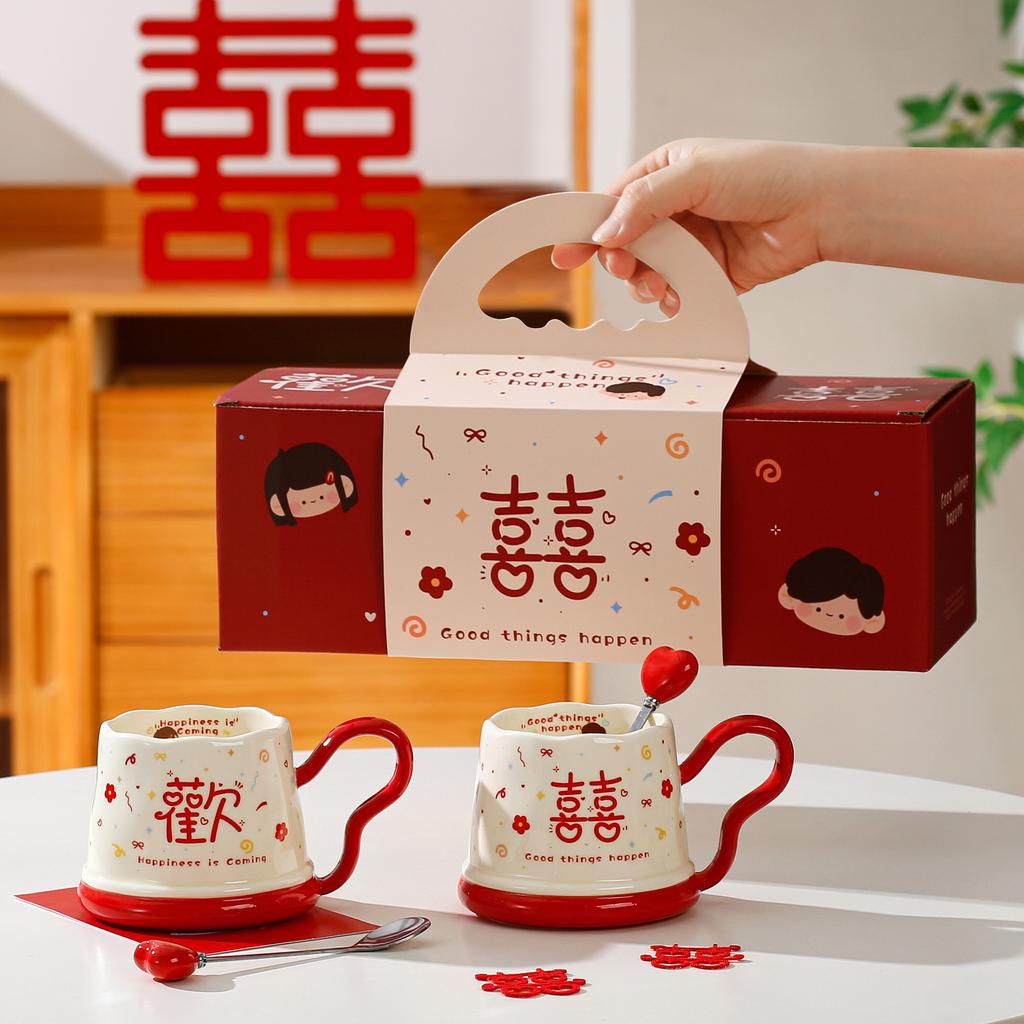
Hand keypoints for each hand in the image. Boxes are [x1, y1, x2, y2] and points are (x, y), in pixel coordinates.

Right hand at [552, 139, 833, 311]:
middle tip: (628, 269)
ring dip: (646, 284)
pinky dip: (672, 300)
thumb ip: (645, 202)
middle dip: (621, 261)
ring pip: (647, 273)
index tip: (567, 254)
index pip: (614, 203)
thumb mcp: (696, 175)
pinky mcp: (709, 274)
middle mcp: (673, 210)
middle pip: (625, 244)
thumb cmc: (765, 175)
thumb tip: (605, 233)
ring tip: (661, 287)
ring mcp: (691, 244)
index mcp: (664, 174)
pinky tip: (679, 298)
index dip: (588, 228)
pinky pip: (676, 294)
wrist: (818, 208)